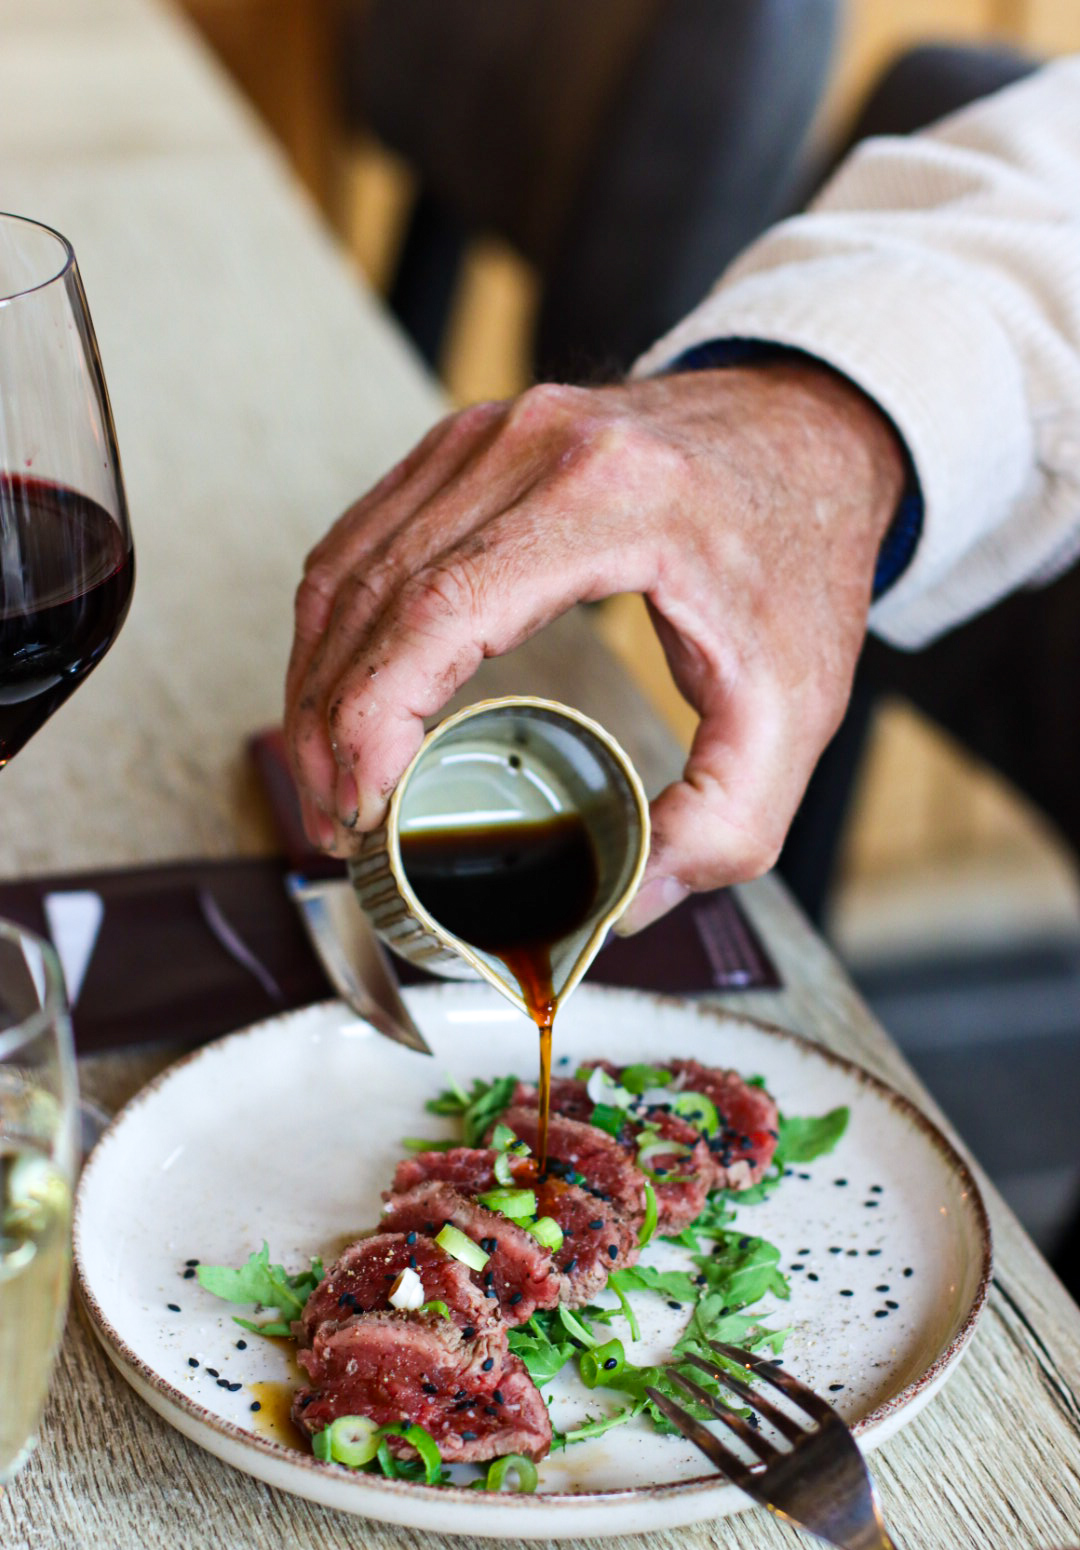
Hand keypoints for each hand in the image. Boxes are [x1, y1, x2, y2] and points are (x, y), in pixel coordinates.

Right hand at [286, 366, 904, 929]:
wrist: (809, 435)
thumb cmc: (799, 554)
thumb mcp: (797, 705)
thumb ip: (728, 821)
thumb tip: (625, 901)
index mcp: (610, 499)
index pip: (438, 611)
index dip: (373, 719)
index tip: (364, 806)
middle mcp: (531, 446)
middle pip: (373, 594)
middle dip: (330, 725)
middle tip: (336, 823)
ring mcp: (489, 434)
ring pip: (348, 565)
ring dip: (318, 680)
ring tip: (327, 779)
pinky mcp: (467, 444)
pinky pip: (364, 536)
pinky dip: (336, 625)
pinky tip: (340, 695)